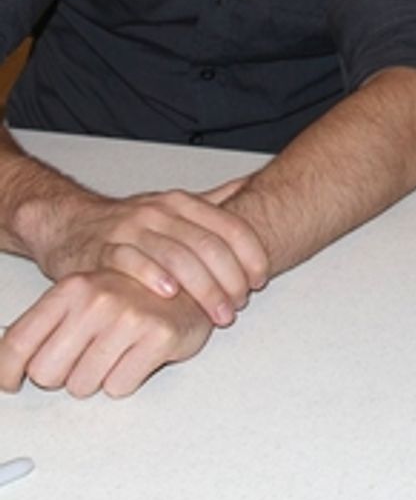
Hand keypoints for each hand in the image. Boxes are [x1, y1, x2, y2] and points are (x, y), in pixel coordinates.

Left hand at [0, 271, 213, 397]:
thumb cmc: (135, 297)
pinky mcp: (158, 336)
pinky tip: (138, 355)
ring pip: (83, 385)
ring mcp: (129, 317)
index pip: (17, 344)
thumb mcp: (83, 300)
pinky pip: (119, 387)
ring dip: (97, 379)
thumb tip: (3, 369)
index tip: (10, 383)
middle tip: (85, 358)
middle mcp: (97, 299)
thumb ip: (43, 329)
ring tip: (117, 353)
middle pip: (46, 373)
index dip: (8, 372)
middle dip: (63, 375)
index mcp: (72, 288)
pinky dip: (126, 379)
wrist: (194, 285)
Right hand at [49, 183, 268, 329]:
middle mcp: (161, 212)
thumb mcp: (175, 207)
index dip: (251, 254)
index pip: (230, 226)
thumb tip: (252, 186)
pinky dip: (153, 276)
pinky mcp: (103, 250)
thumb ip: (214, 203)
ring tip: (218, 313)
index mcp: (184, 203)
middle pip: (207, 245)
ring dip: (203, 287)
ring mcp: (131, 229)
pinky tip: (170, 294)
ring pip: (176, 256)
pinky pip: (131, 261)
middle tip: (239, 305)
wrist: (71, 224)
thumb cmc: (131, 223)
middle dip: (230, 279)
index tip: (260, 280)